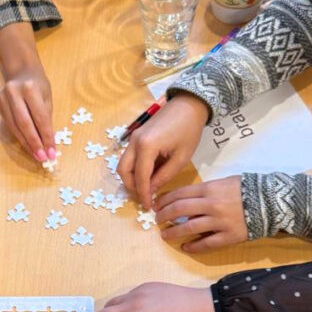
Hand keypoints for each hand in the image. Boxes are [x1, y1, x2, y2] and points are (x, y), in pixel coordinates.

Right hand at [0, 62, 55, 162]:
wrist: (21, 71)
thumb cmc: (39, 85)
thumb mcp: (47, 97)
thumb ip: (46, 118)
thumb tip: (48, 142)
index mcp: (30, 88)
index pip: (40, 117)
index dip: (46, 136)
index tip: (52, 152)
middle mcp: (14, 93)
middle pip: (25, 123)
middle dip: (34, 143)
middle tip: (42, 158)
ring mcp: (4, 100)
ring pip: (15, 127)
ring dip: (26, 144)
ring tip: (36, 156)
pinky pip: (10, 126)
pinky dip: (20, 137)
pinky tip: (28, 146)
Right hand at [118, 93, 209, 207]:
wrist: (188, 105)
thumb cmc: (189, 130)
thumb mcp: (181, 157)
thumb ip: (164, 175)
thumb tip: (151, 189)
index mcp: (147, 147)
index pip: (140, 177)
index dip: (143, 194)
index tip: (148, 206)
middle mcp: (134, 142)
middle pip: (123, 171)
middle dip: (131, 187)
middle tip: (144, 197)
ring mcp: (133, 137)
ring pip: (123, 163)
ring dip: (131, 177)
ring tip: (147, 187)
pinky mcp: (136, 136)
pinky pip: (129, 156)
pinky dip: (134, 168)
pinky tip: (148, 174)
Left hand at [156, 176, 247, 252]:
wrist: (271, 201)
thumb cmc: (245, 189)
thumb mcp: (223, 183)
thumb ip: (204, 191)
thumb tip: (183, 200)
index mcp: (209, 189)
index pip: (179, 194)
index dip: (164, 200)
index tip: (156, 205)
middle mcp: (211, 205)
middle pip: (179, 210)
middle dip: (164, 215)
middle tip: (157, 220)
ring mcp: (220, 222)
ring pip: (189, 228)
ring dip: (173, 232)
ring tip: (165, 235)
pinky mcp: (229, 236)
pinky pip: (207, 243)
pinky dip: (194, 246)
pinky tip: (185, 247)